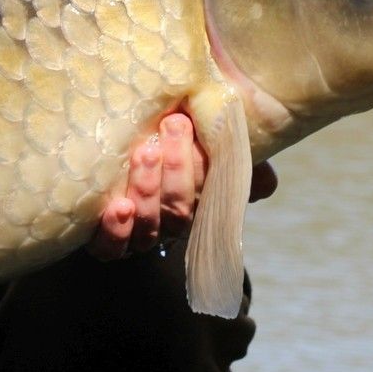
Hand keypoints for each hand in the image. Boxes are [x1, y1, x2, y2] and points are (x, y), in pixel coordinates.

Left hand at [87, 112, 278, 260]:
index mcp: (194, 198)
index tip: (183, 122)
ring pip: (149, 228)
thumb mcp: (197, 138)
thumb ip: (231, 152)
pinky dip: (115, 232)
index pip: (204, 192)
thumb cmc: (159, 139)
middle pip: (179, 209)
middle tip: (169, 127)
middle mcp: (168, 221)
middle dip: (176, 169)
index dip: (197, 164)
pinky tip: (117, 208)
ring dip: (148, 192)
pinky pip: (111, 249)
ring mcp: (138, 233)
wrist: (118, 142)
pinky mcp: (105, 241)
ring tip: (143, 156)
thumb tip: (266, 183)